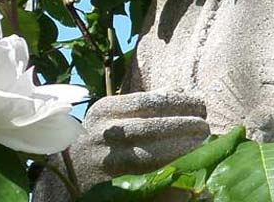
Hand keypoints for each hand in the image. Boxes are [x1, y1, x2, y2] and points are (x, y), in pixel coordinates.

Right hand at [81, 90, 209, 175]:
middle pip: (151, 127)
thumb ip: (143, 103)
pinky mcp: (110, 183)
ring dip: (180, 148)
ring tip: (202, 143)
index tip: (200, 103)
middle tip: (205, 125)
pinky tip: (185, 165)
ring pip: (149, 154)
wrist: (68, 172)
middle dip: (183, 125)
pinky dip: (167, 171)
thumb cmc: (99, 138)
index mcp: (106, 110)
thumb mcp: (114, 115)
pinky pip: (145, 177)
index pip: (149, 102)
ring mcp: (105, 160)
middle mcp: (103, 133)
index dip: (179, 102)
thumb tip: (179, 90)